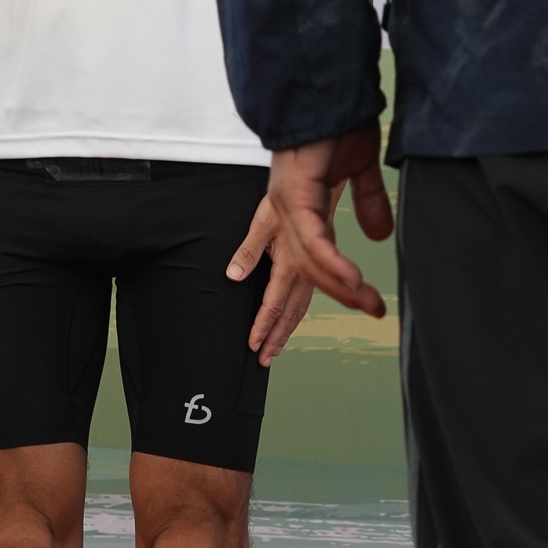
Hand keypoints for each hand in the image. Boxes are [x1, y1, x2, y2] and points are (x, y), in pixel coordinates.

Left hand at [229, 194, 319, 366]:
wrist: (314, 188)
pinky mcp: (314, 269)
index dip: (262, 327)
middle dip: (275, 339)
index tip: (253, 345)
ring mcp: (310, 272)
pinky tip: (289, 322)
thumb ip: (247, 251)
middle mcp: (302, 273)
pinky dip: (296, 316)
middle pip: (288, 315)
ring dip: (286, 332)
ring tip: (273, 350)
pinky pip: (305, 299)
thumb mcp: (261, 223)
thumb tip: (233, 274)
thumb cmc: (287, 202)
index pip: (272, 305)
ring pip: (298, 310)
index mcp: (289, 265)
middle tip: (264, 360)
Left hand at [266, 130, 392, 318]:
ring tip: (367, 303)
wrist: (323, 90)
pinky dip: (333, 262)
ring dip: (338, 289)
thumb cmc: (337, 120)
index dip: (309, 297)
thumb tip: (380, 236)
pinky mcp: (297, 195)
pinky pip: (315, 240)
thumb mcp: (358, 167)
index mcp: (299, 209)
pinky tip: (352, 279)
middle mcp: (287, 213)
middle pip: (294, 276)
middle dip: (294, 314)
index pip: (302, 266)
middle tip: (314, 335)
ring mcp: (289, 206)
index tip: (322, 320)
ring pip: (305, 265)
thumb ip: (368, 202)